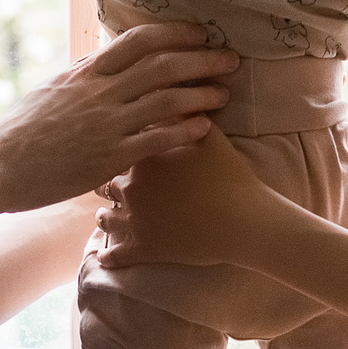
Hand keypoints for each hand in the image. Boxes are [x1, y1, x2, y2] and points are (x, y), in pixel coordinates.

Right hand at [0, 23, 235, 212]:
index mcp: (85, 73)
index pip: (138, 40)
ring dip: (201, 94)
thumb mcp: (50, 92)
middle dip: (202, 60)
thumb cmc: (19, 134)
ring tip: (224, 94)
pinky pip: (156, 138)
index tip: (200, 33)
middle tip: (230, 60)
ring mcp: (105, 124)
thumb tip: (101, 60)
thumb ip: (82, 77)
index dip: (175, 33)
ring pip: (166, 99)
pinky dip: (184, 130)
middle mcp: (99, 92)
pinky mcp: (108, 156)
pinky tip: (204, 130)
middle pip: (162, 65)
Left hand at [94, 127, 276, 270]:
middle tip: (108, 184)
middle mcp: (130, 188)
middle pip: (105, 183)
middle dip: (107, 183)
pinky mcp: (141, 249)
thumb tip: (181, 90)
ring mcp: (133, 221)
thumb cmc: (230, 175)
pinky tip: (105, 258)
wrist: (243, 219)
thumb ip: (187, 114)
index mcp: (142, 157)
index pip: (116, 149)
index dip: (116, 152)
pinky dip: (108, 257)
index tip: (116, 153)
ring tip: (106, 216)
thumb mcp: (210, 136)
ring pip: (104, 217)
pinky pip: (113, 255)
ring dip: (106, 216)